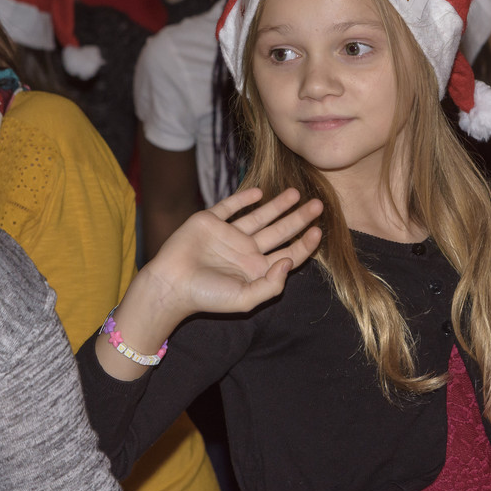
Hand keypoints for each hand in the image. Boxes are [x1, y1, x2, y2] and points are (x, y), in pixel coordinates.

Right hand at [99, 188, 320, 379]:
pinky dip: (244, 198)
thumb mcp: (245, 299)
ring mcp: (229, 235)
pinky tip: (259, 192)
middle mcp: (246, 251)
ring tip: (296, 193)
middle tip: (318, 205)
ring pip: (260, 216)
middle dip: (299, 218)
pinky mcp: (210, 222)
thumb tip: (289, 262)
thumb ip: (272, 284)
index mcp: (256, 269)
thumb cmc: (207, 296)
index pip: (288, 253)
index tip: (319, 231)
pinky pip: (230, 206)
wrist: (171, 284)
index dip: (305, 244)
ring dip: (278, 205)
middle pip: (280, 231)